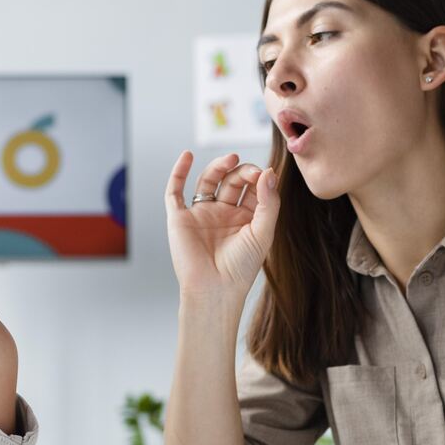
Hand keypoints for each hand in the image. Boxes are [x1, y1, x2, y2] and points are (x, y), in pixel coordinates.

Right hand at [164, 151, 278, 299]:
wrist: (215, 289)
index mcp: (244, 218)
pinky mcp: (180, 218)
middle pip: (231, 181)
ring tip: (231, 159)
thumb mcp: (263, 232)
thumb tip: (268, 171)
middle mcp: (222, 213)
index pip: (252, 188)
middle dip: (241, 172)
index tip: (265, 175)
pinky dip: (179, 172)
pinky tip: (187, 156)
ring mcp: (201, 214)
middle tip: (250, 171)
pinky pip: (175, 191)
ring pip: (208, 180)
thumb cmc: (241, 268)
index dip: (258, 178)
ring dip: (219, 166)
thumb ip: (269, 202)